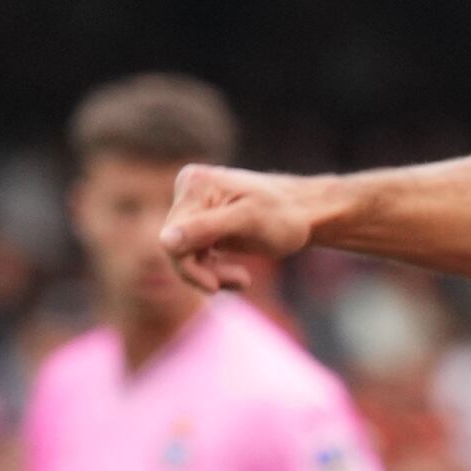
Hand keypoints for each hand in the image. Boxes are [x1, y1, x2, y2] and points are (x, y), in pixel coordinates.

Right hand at [161, 163, 324, 297]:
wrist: (306, 213)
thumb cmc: (285, 215)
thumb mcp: (248, 222)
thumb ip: (205, 228)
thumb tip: (164, 241)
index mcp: (194, 184)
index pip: (172, 239)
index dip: (191, 268)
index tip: (219, 286)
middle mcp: (187, 189)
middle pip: (175, 247)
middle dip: (204, 272)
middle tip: (243, 281)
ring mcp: (193, 204)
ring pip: (183, 253)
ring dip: (210, 273)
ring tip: (242, 280)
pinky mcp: (200, 220)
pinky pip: (193, 252)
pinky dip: (212, 269)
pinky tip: (237, 276)